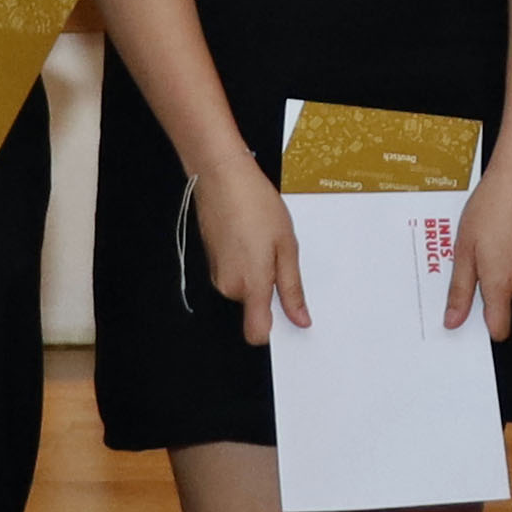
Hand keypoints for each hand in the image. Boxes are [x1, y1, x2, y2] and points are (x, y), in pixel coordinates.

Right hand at [194, 160, 309, 344]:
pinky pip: (235, 274)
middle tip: (280, 256)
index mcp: (251, 285)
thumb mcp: (287, 247)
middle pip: (255, 307)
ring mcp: (217, 274)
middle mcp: (229, 286)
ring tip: (265, 241)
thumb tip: (299, 319)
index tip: (288, 317)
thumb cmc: (255, 204)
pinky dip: (246, 262)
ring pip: (245, 289)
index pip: (257, 334)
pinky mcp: (212, 261)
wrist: (222, 176)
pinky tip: (251, 235)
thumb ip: (292, 288)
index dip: (273, 331)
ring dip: (258, 273)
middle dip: (270, 289)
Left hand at [449, 148, 511, 334]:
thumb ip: (460, 290)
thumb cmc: (490, 209)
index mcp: (501, 284)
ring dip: (503, 269)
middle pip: (504, 301)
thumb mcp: (463, 249)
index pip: (499, 328)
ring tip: (492, 239)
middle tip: (476, 254)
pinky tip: (508, 232)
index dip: (485, 325)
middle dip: (489, 285)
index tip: (471, 311)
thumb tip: (453, 322)